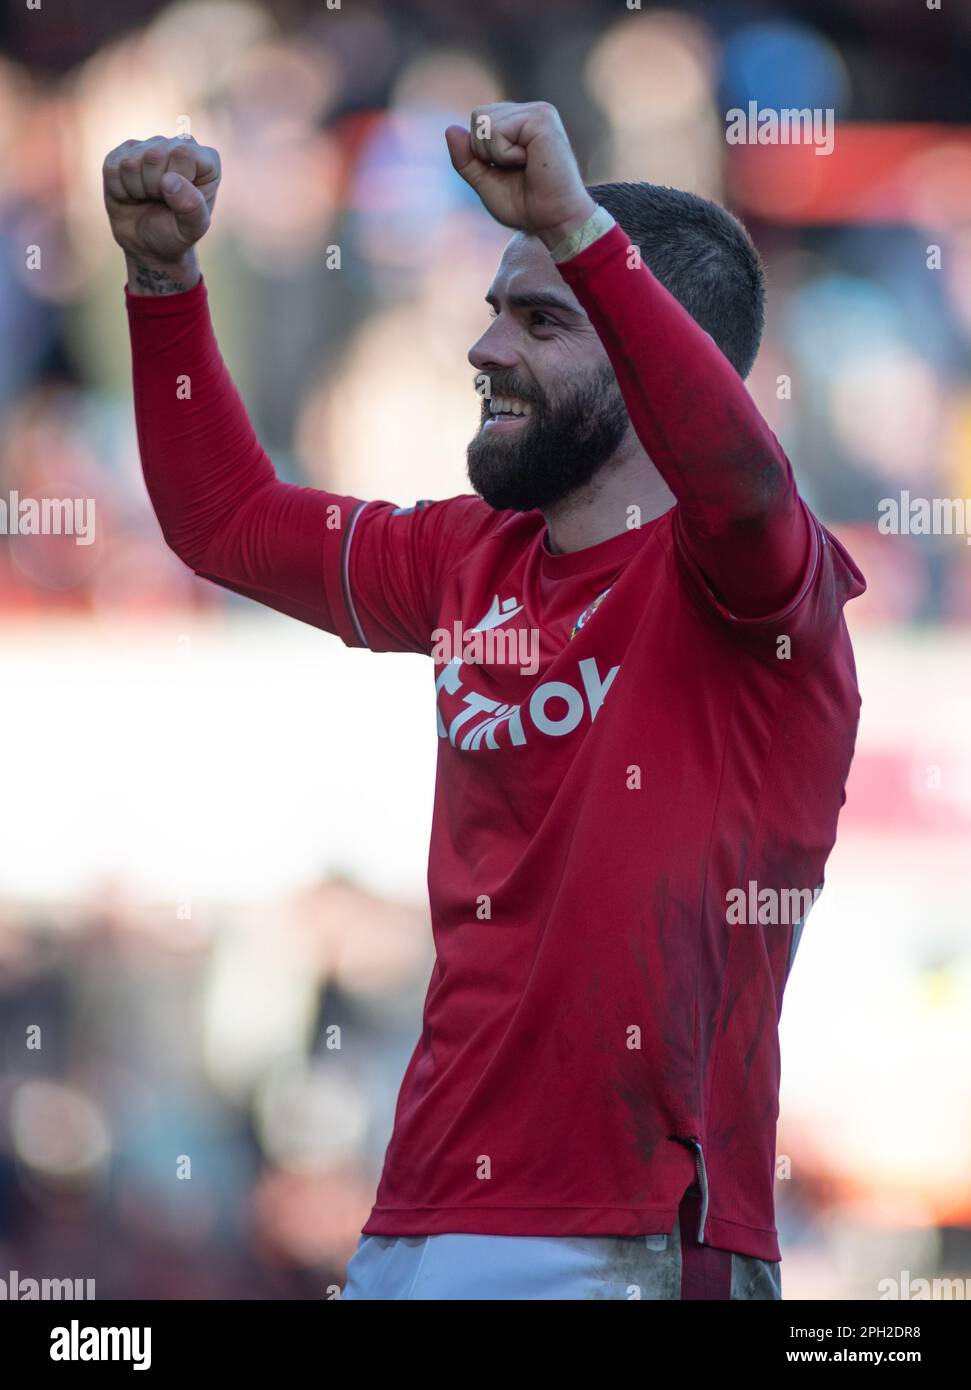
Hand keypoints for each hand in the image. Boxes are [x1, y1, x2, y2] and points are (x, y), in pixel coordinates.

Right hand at [103, 135, 220, 289]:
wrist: (148, 244)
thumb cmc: (175, 233)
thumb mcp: (192, 229)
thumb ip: (192, 207)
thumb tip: (169, 180)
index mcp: (206, 160)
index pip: (183, 154)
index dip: (176, 182)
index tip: (179, 200)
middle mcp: (178, 146)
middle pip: (154, 156)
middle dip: (154, 187)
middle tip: (161, 201)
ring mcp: (149, 146)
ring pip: (131, 163)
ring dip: (137, 189)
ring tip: (148, 197)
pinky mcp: (122, 153)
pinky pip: (112, 169)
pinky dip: (120, 190)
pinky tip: (132, 195)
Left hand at [445, 102, 594, 248]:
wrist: (555, 221)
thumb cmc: (527, 205)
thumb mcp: (486, 182)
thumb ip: (466, 159)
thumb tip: (449, 129)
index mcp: (519, 122)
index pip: (478, 120)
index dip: (481, 152)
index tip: (509, 170)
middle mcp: (530, 111)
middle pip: (477, 116)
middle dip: (486, 151)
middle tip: (517, 170)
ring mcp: (538, 111)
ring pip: (484, 122)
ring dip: (496, 154)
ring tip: (525, 166)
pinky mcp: (541, 118)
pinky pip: (497, 131)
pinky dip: (505, 154)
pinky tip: (529, 162)